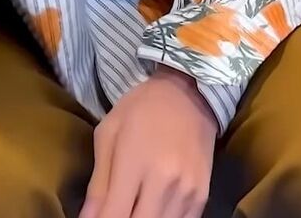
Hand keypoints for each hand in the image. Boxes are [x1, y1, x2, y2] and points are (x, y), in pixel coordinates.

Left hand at [81, 67, 217, 217]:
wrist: (188, 94)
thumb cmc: (141, 109)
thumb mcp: (109, 133)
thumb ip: (98, 182)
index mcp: (135, 162)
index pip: (114, 215)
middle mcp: (164, 181)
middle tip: (116, 209)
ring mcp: (187, 191)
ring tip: (133, 206)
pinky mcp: (202, 196)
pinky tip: (153, 207)